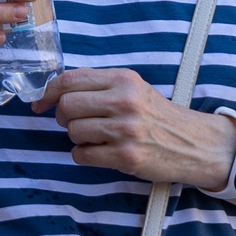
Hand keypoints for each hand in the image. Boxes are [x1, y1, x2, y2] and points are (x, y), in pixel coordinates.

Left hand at [35, 68, 235, 187]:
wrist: (194, 143)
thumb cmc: (157, 116)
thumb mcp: (133, 89)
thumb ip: (99, 85)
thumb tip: (54, 92)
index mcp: (123, 79)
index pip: (70, 79)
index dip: (48, 93)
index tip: (40, 104)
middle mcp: (124, 101)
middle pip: (66, 106)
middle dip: (63, 118)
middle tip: (75, 123)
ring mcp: (126, 129)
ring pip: (72, 132)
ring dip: (77, 138)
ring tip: (96, 138)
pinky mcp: (126, 156)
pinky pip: (82, 155)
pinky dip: (84, 155)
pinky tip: (101, 152)